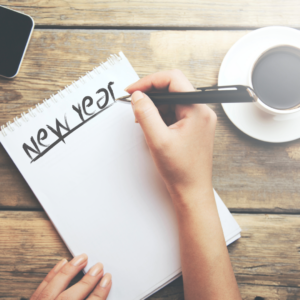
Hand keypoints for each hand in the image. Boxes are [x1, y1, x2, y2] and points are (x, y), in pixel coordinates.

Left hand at [30, 254, 111, 299]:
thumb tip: (103, 291)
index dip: (99, 293)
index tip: (108, 280)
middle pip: (70, 297)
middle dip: (87, 281)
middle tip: (99, 266)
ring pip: (55, 287)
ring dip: (70, 271)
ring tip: (82, 258)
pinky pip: (41, 287)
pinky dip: (52, 274)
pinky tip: (62, 262)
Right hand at [126, 70, 216, 204]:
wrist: (191, 189)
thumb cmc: (181, 170)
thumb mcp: (158, 140)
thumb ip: (146, 114)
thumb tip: (138, 96)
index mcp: (197, 110)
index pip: (173, 79)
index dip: (149, 81)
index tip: (133, 90)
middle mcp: (201, 111)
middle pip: (173, 88)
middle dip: (151, 95)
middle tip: (135, 105)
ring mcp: (198, 119)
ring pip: (172, 101)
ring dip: (155, 107)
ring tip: (144, 121)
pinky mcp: (193, 126)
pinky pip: (175, 112)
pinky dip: (161, 116)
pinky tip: (154, 127)